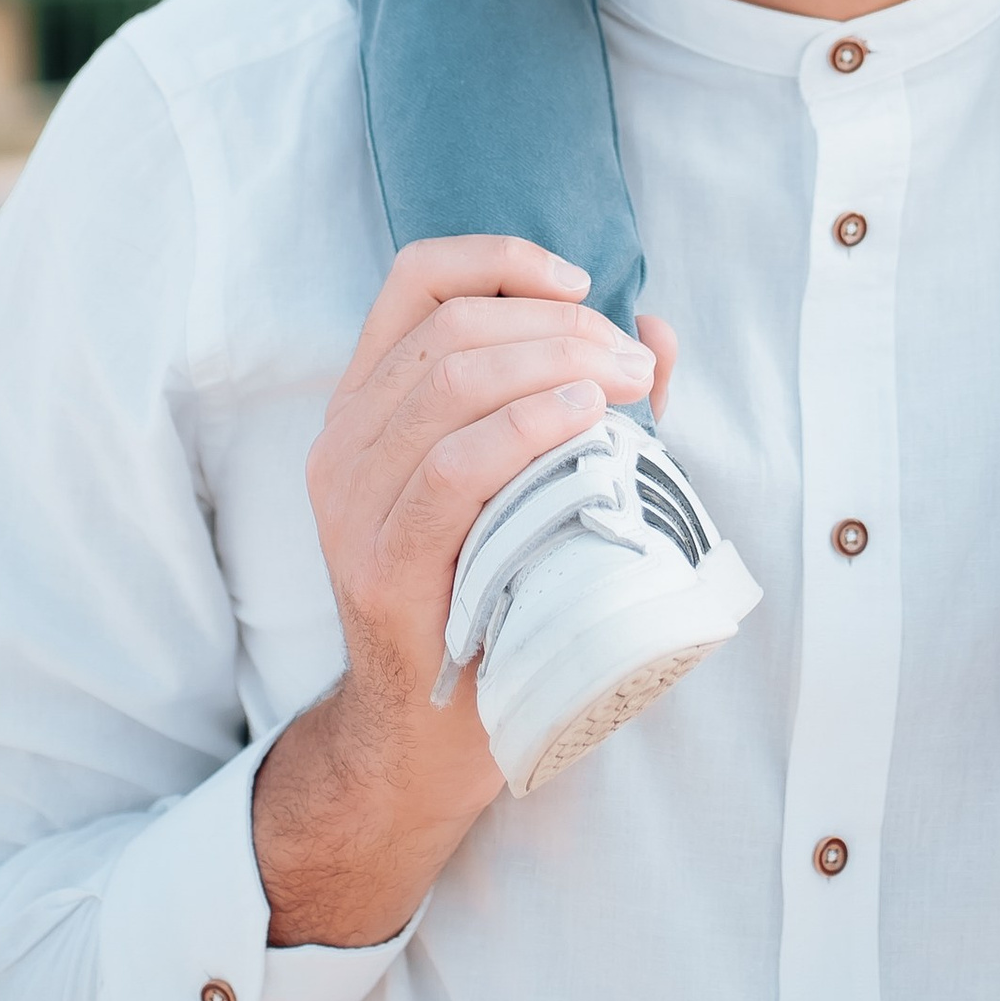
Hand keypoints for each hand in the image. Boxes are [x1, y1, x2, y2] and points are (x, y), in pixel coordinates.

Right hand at [250, 241, 676, 951]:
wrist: (429, 739)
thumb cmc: (489, 594)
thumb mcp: (528, 481)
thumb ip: (586, 401)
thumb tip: (655, 331)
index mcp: (368, 403)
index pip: (416, 281)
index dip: (502, 261)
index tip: (581, 284)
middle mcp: (343, 441)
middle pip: (450, 329)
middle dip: (558, 327)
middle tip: (631, 364)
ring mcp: (352, 505)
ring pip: (448, 384)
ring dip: (555, 368)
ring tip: (624, 388)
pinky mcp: (379, 566)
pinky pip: (452, 470)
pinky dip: (526, 429)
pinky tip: (585, 425)